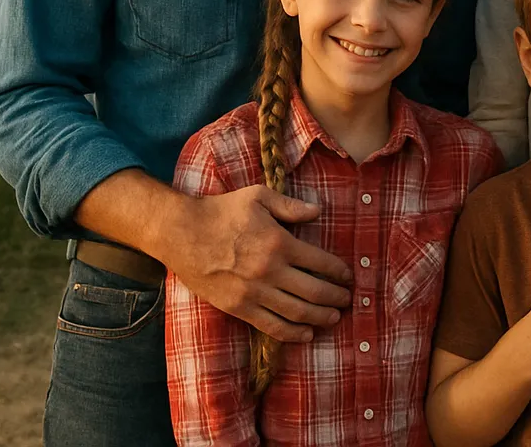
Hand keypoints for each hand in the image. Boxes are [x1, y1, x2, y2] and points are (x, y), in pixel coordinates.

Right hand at [167, 185, 352, 342]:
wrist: (182, 234)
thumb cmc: (222, 211)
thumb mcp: (258, 197)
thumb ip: (290, 205)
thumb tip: (318, 211)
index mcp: (279, 243)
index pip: (320, 262)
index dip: (338, 271)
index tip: (348, 276)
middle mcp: (270, 271)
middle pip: (313, 292)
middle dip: (335, 298)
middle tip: (348, 300)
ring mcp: (254, 293)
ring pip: (296, 313)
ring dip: (320, 317)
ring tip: (334, 318)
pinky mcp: (238, 308)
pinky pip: (271, 326)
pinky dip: (292, 333)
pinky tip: (306, 333)